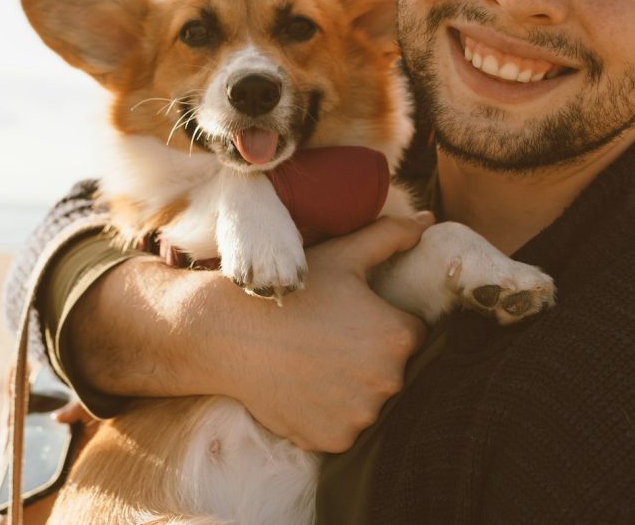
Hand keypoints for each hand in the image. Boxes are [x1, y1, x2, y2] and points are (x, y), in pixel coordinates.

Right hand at [66, 213, 430, 452]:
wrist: (233, 333)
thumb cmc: (292, 292)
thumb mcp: (344, 255)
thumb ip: (391, 236)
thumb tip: (428, 221)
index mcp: (398, 336)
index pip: (411, 333)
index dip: (382, 321)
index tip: (353, 316)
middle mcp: (388, 381)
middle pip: (392, 369)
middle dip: (370, 355)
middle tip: (329, 337)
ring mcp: (361, 416)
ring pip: (368, 400)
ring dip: (351, 386)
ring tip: (314, 361)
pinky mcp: (334, 440)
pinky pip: (344, 427)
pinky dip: (329, 412)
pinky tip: (304, 386)